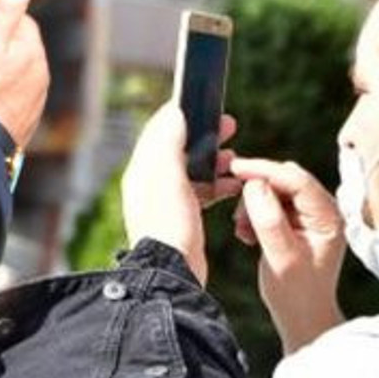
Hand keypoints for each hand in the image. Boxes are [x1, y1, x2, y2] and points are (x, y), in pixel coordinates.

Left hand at [121, 105, 239, 283]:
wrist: (174, 272)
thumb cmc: (169, 224)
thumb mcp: (168, 176)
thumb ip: (169, 142)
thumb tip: (174, 112)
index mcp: (142, 171)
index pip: (159, 131)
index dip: (183, 115)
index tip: (206, 105)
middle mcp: (150, 185)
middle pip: (178, 149)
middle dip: (204, 137)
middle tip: (230, 127)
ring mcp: (166, 203)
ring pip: (193, 171)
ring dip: (214, 161)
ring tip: (235, 159)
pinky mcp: (181, 219)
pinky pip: (201, 192)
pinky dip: (218, 184)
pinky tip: (235, 186)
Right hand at [230, 158, 344, 352]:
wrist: (301, 317)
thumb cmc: (295, 292)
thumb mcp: (280, 256)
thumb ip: (268, 219)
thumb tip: (254, 184)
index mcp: (328, 216)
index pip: (296, 179)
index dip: (264, 170)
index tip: (234, 168)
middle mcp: (323, 210)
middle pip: (285, 180)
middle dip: (256, 189)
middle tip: (235, 210)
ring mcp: (310, 216)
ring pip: (274, 190)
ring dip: (253, 205)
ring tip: (243, 230)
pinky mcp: (296, 223)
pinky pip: (270, 204)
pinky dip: (254, 214)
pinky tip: (247, 234)